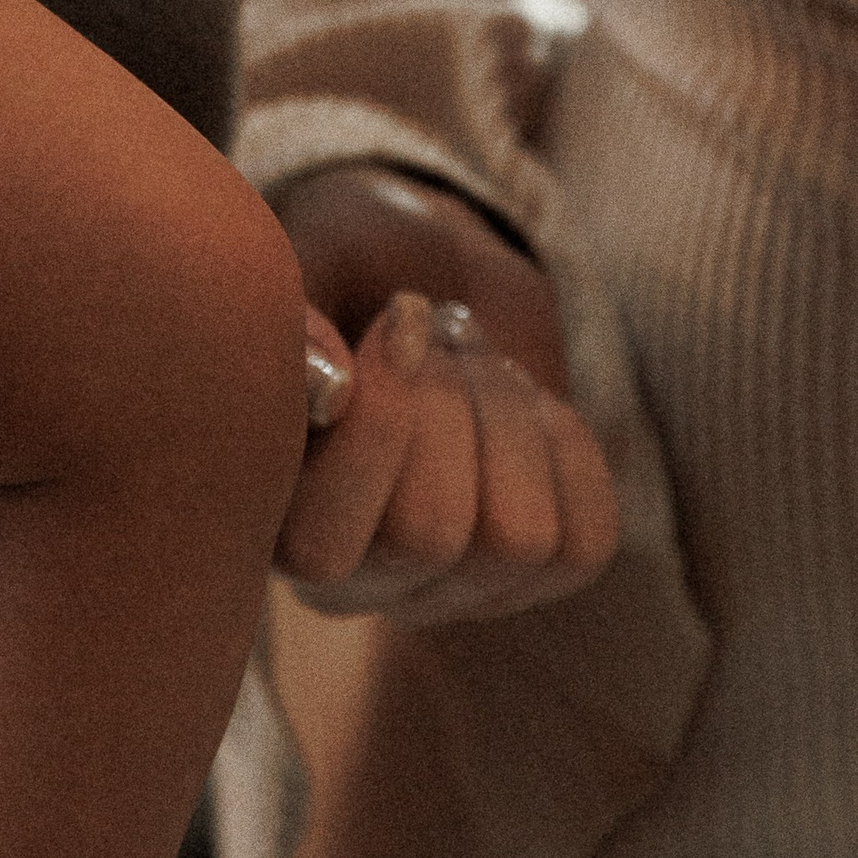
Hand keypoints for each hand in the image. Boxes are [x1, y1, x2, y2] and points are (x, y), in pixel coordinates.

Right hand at [273, 167, 617, 623]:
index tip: (400, 316)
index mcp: (273, 525)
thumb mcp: (301, 268)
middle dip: (448, 401)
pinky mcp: (539, 574)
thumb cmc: (344, 269)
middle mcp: (358, 583)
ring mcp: (454, 589)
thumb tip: (328, 384)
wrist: (428, 269)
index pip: (323, 547)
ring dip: (505, 413)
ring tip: (473, 356)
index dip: (377, 428)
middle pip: (428, 536)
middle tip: (433, 328)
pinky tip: (522, 405)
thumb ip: (290, 323)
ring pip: (516, 540)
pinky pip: (584, 539)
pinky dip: (567, 447)